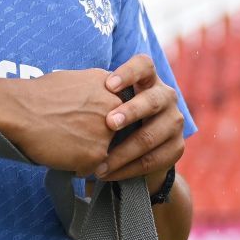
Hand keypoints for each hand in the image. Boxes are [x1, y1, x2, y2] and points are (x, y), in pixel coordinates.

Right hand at [0, 54, 177, 180]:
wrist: (19, 110)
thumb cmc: (38, 95)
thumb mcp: (77, 80)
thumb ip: (96, 91)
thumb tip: (99, 102)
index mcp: (112, 87)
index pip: (121, 111)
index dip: (104, 120)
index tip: (88, 122)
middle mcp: (116, 108)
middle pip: (116, 132)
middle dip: (99, 137)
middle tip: (74, 134)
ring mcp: (108, 132)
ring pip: (105, 152)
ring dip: (88, 153)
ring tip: (65, 143)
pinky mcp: (97, 154)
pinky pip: (92, 168)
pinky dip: (77, 166)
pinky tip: (61, 154)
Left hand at [99, 55, 185, 184]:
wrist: (137, 150)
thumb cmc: (112, 118)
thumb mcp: (107, 102)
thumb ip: (96, 96)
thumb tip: (63, 90)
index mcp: (148, 79)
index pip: (144, 65)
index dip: (129, 73)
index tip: (108, 85)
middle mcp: (166, 97)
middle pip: (153, 100)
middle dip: (131, 112)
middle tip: (109, 123)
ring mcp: (174, 122)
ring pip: (151, 135)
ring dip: (123, 151)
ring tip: (98, 164)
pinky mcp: (177, 147)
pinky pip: (152, 160)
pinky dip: (128, 169)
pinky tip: (109, 174)